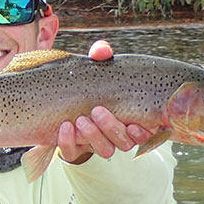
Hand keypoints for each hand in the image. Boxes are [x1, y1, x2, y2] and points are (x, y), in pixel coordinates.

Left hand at [60, 40, 154, 163]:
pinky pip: (74, 152)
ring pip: (105, 150)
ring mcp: (96, 144)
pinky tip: (64, 126)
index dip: (143, 134)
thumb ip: (101, 57)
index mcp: (130, 119)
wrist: (57, 99)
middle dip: (112, 128)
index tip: (133, 125)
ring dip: (93, 136)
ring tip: (80, 120)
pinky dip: (69, 141)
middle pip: (124, 142)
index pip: (145, 134)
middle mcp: (117, 136)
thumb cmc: (88, 83)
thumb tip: (102, 50)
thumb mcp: (95, 69)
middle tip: (97, 110)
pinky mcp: (74, 148)